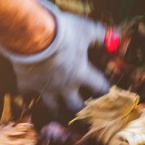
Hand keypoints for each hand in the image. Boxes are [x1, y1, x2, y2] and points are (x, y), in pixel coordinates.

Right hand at [0, 0, 111, 115]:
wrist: (29, 34)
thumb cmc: (61, 31)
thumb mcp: (85, 29)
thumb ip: (101, 34)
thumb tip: (117, 36)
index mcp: (80, 73)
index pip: (100, 88)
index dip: (106, 92)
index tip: (109, 96)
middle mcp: (64, 85)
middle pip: (76, 106)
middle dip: (82, 111)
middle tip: (85, 115)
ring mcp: (44, 88)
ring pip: (53, 108)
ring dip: (57, 112)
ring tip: (60, 115)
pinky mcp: (26, 83)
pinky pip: (26, 94)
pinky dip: (27, 94)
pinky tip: (27, 95)